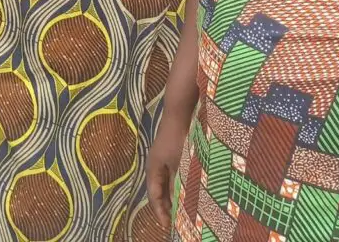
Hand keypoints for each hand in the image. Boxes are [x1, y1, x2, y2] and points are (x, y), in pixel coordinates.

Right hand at [146, 111, 190, 228]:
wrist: (179, 114)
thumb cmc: (177, 139)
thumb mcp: (178, 164)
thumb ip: (177, 182)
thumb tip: (180, 201)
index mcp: (152, 169)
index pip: (154, 196)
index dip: (160, 212)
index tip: (166, 225)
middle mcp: (155, 165)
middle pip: (158, 191)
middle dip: (165, 206)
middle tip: (173, 221)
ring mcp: (162, 159)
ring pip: (166, 183)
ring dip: (172, 196)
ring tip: (180, 210)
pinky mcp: (171, 153)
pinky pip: (172, 175)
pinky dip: (177, 185)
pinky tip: (186, 189)